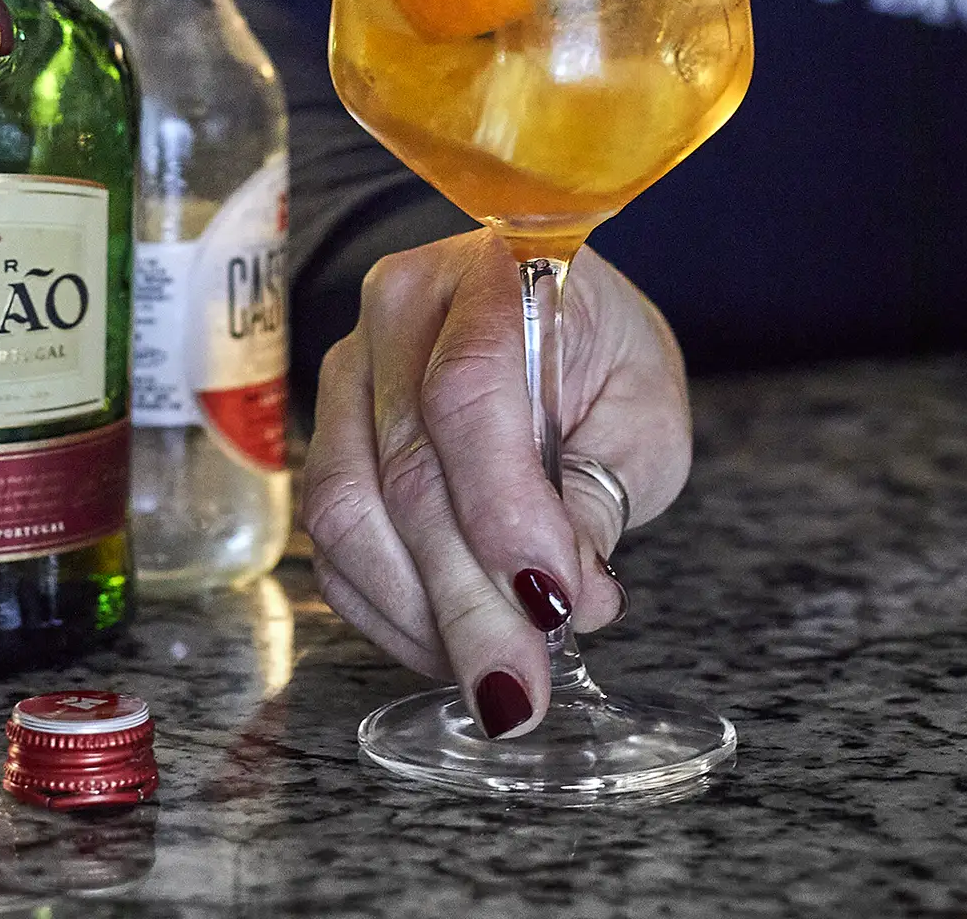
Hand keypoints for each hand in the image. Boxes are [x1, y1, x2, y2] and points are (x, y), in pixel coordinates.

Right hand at [300, 228, 690, 736]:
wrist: (546, 318)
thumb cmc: (600, 355)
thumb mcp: (642, 411)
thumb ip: (602, 491)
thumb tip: (566, 598)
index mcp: (486, 274)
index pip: (465, 395)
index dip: (503, 511)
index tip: (557, 603)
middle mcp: (396, 311)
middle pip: (404, 470)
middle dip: (466, 599)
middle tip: (520, 690)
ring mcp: (346, 371)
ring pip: (348, 513)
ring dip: (420, 617)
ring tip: (494, 678)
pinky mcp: (324, 434)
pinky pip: (329, 543)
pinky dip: (386, 613)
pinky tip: (447, 645)